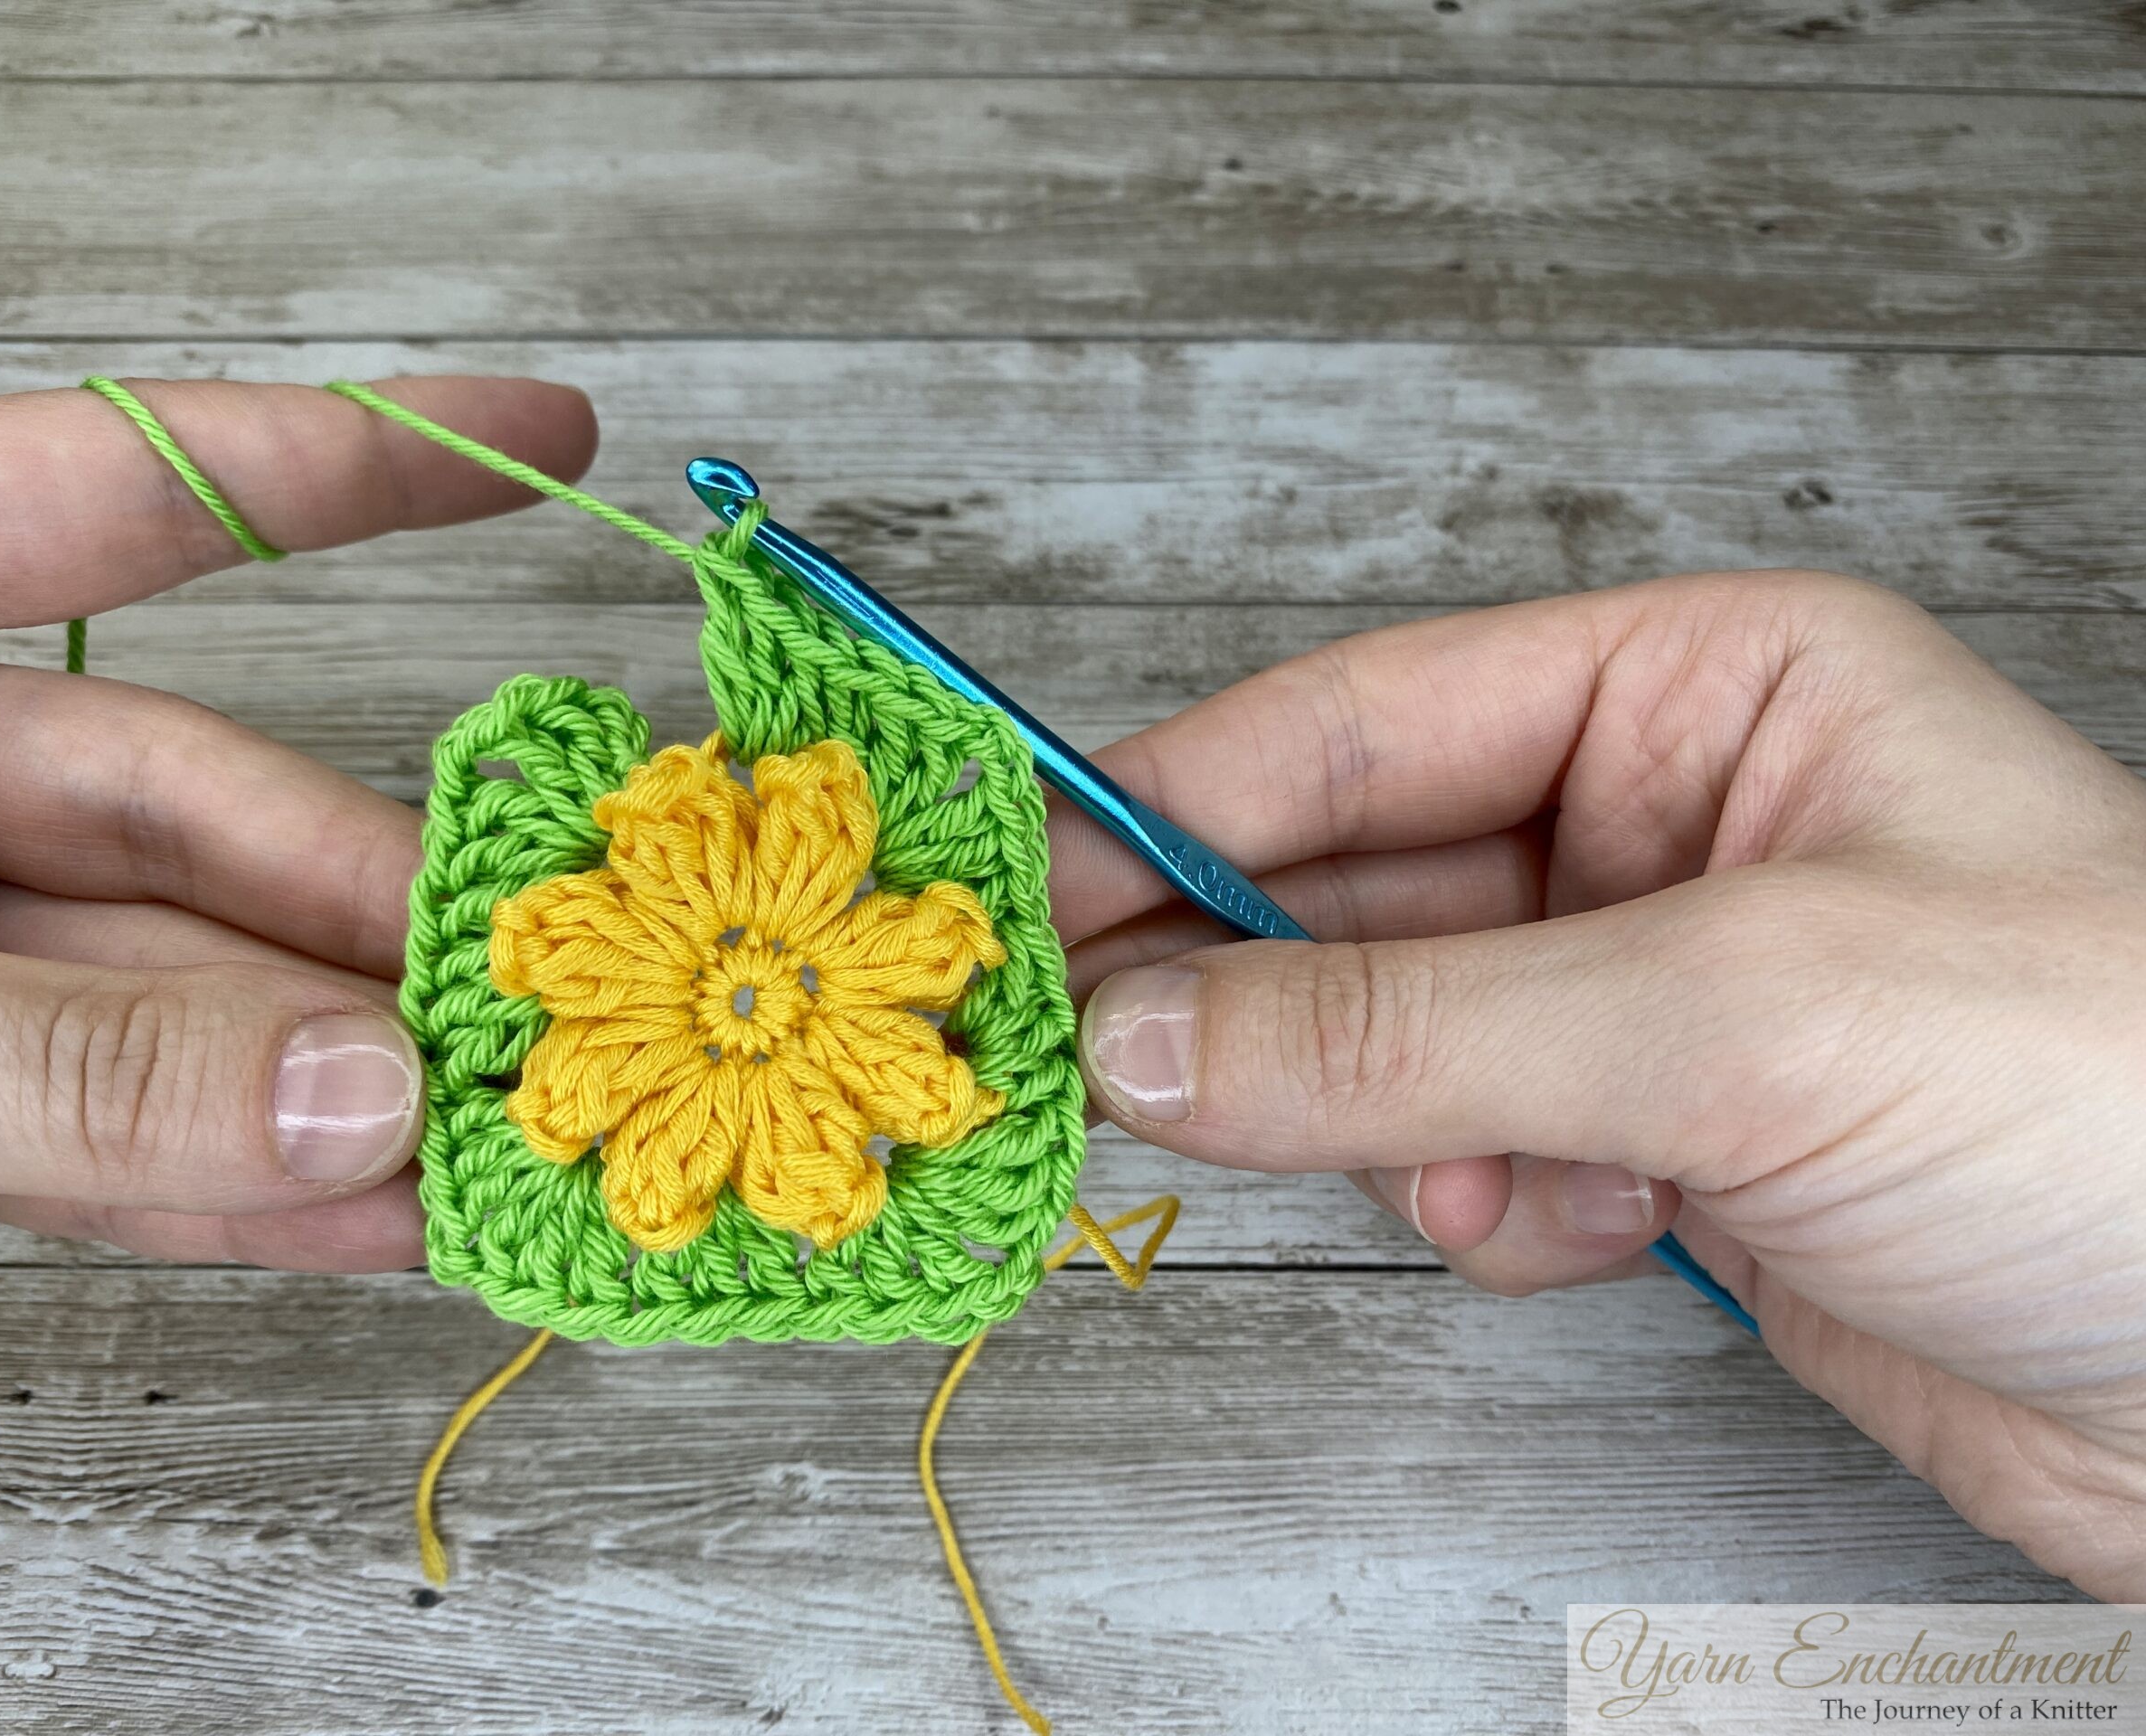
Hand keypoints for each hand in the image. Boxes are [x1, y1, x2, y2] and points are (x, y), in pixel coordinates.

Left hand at [0, 375, 596, 1333]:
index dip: (337, 469)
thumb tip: (355, 1096)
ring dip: (329, 1073)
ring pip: (172, 990)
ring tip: (490, 1131)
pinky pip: (119, 1135)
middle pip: (179, 798)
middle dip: (356, 901)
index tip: (539, 455)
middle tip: (523, 974)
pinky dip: (248, 1182)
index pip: (97, 496)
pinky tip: (380, 1212)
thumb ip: (50, 1068)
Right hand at [1054, 572, 2145, 1596]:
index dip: (1177, 808)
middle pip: (1359, 885)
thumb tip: (1143, 1034)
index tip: (1026, 896)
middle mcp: (1669, 821)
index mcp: (1705, 690)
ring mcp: (1663, 989)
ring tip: (1483, 1180)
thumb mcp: (1735, 1016)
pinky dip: (1485, 1203)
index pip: (1367, 722)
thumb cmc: (2125, 1098)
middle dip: (1254, 990)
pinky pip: (1473, 1151)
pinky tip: (1582, 1233)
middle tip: (1107, 1061)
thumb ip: (1405, 1030)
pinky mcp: (1670, 1142)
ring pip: (1396, 1035)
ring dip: (1392, 1120)